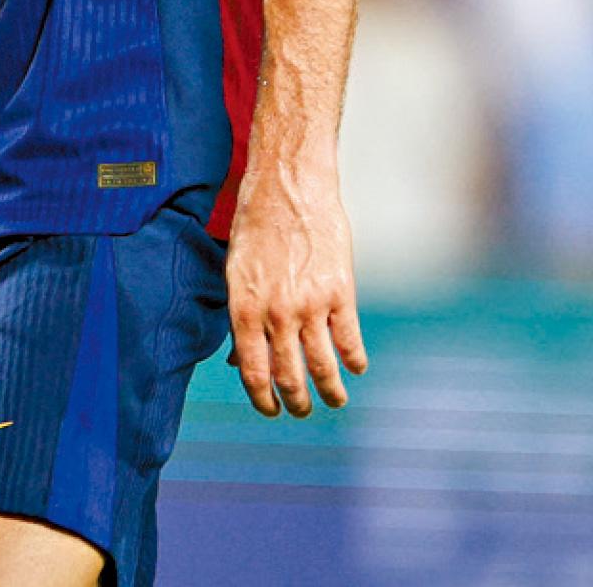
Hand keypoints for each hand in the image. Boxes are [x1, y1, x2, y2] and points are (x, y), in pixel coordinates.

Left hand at [225, 167, 367, 418]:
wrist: (289, 182)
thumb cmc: (257, 221)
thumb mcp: (236, 268)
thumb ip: (240, 315)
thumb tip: (238, 360)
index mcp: (244, 306)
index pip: (253, 371)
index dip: (263, 399)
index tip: (272, 410)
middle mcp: (276, 312)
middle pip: (289, 376)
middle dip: (297, 402)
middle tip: (302, 409)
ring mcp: (310, 304)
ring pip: (323, 367)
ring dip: (330, 392)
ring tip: (334, 400)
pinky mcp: (340, 291)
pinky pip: (349, 341)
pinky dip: (355, 361)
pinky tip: (356, 367)